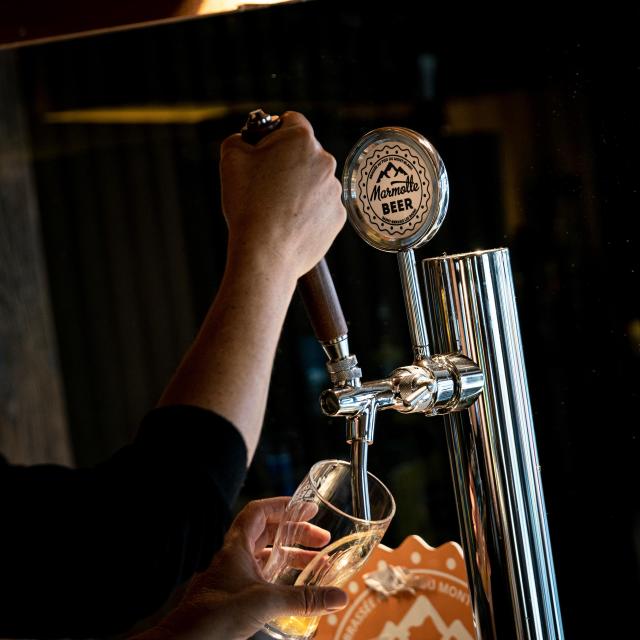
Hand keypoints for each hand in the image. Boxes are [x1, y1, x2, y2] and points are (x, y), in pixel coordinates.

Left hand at [142, 498, 347, 639]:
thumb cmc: (215, 615)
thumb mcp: (265, 602)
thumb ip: (303, 599)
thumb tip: (338, 596)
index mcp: (236, 547)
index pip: (258, 512)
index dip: (282, 506)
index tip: (304, 508)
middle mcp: (233, 558)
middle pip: (266, 534)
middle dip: (294, 534)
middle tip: (320, 539)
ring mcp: (232, 579)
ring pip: (264, 559)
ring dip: (289, 557)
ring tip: (315, 565)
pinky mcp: (233, 599)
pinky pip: (261, 580)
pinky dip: (279, 579)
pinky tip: (293, 589)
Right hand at [220, 111, 345, 279]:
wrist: (266, 252)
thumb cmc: (248, 203)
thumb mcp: (231, 158)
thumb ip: (240, 138)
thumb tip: (247, 141)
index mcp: (301, 139)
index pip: (290, 122)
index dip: (273, 134)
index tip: (262, 151)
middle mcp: (325, 161)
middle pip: (304, 153)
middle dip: (287, 163)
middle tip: (265, 185)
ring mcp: (335, 191)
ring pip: (314, 182)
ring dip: (299, 189)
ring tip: (275, 209)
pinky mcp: (338, 217)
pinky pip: (321, 207)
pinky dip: (308, 212)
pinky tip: (289, 224)